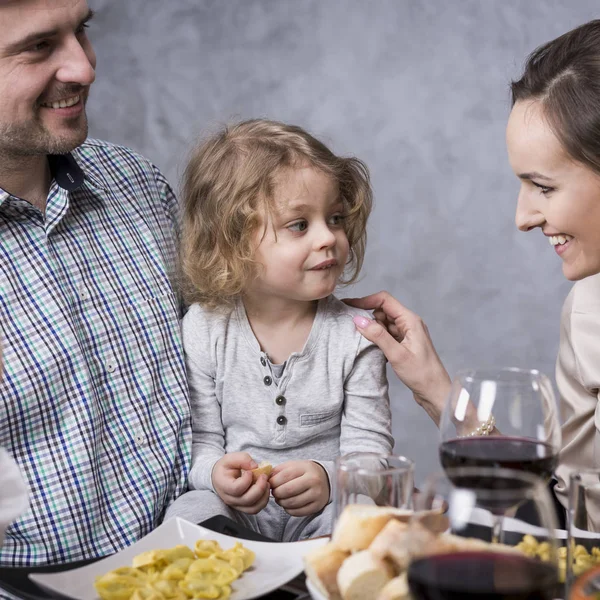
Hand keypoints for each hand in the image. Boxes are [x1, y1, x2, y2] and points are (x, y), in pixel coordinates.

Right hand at [212, 452, 269, 513]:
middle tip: (264, 476)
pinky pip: (255, 509)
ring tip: (266, 483)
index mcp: (223, 485)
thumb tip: (255, 466)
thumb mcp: (230, 458)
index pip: (236, 488)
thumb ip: (242, 459)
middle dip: (260, 487)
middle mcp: (229, 498)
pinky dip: (263, 500)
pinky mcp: (243, 507)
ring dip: (264, 495)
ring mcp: (236, 505)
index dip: (247, 480)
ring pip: (253, 508)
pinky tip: (265, 489)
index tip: (250, 471)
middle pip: (247, 500)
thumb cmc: (225, 467)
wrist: (220, 477)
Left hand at [270, 460, 328, 516]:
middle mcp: (314, 481)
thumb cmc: (305, 472)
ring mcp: (317, 495)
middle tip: (275, 492)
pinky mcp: (317, 506)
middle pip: (288, 490)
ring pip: (292, 503)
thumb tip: (266, 479)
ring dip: (281, 502)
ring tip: (280, 498)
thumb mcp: (294, 465)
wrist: (325, 479)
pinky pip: (298, 512)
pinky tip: (288, 504)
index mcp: (306, 468)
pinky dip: (289, 510)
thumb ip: (279, 470)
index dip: (274, 482)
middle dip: (276, 493)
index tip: (270, 484)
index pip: (285, 476)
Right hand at [344, 290, 450, 424]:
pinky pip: (387, 334)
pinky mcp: (404, 343)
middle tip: (351, 326)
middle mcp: (409, 323)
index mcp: (410, 320)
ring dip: (372, 328)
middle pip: (383, 310)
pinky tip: (371, 346)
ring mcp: (406, 333)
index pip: (385, 300)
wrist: (435, 392)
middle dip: (367, 316)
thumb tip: (358, 320)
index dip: (365, 300)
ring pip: (383, 323)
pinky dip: (377, 337)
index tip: (349, 306)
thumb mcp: (397, 354)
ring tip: (359, 338)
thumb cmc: (421, 374)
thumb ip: (378, 335)